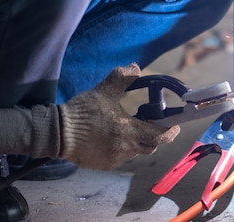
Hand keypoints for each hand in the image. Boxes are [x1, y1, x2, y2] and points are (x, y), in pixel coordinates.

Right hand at [58, 64, 179, 169]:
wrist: (58, 133)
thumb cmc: (83, 112)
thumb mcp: (104, 90)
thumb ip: (122, 77)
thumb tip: (136, 68)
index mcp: (129, 131)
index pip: (160, 136)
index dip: (171, 131)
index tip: (176, 126)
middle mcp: (126, 149)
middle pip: (150, 146)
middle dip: (154, 136)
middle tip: (151, 124)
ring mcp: (115, 159)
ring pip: (135, 152)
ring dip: (137, 141)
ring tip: (128, 128)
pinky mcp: (105, 165)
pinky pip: (121, 158)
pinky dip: (122, 148)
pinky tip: (112, 138)